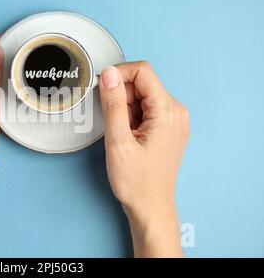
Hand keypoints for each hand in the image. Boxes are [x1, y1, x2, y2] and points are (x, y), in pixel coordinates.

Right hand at [99, 61, 189, 257]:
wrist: (151, 207)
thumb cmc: (137, 182)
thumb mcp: (118, 141)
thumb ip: (114, 104)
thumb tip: (109, 74)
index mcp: (168, 111)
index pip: (143, 71)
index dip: (118, 74)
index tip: (102, 87)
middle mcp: (176, 112)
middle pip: (143, 83)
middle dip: (121, 95)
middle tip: (112, 122)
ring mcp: (174, 120)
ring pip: (143, 96)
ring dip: (126, 107)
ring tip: (121, 133)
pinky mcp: (168, 127)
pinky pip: (147, 108)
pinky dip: (132, 116)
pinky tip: (128, 135)